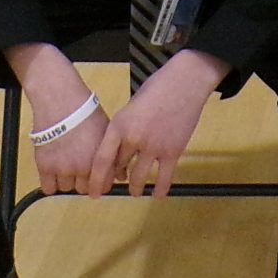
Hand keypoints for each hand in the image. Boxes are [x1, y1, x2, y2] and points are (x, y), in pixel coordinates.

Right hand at [7, 43, 107, 197]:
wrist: (60, 100)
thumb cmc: (86, 112)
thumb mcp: (107, 131)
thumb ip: (114, 155)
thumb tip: (121, 176)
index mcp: (99, 160)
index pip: (103, 185)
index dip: (100, 181)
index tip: (95, 175)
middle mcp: (82, 168)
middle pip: (84, 188)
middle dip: (83, 180)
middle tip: (78, 165)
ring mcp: (62, 168)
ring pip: (66, 188)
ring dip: (67, 179)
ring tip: (65, 163)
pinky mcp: (44, 166)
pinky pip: (48, 188)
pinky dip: (51, 182)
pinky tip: (53, 171)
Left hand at [94, 49, 227, 197]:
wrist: (184, 82)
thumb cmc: (156, 89)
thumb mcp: (131, 107)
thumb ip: (124, 129)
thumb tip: (120, 151)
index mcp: (119, 126)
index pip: (101, 160)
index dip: (96, 180)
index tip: (92, 193)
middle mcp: (133, 139)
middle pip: (120, 168)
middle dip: (117, 179)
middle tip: (116, 185)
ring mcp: (153, 147)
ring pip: (138, 178)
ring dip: (135, 188)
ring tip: (134, 192)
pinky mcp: (173, 151)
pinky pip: (164, 178)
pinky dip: (159, 189)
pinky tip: (157, 196)